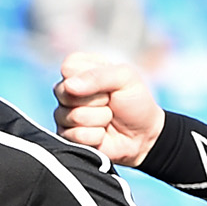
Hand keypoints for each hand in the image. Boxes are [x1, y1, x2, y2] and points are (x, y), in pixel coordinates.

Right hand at [53, 51, 165, 165]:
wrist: (142, 135)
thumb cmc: (134, 101)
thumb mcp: (124, 77)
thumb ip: (97, 76)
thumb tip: (69, 86)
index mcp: (79, 69)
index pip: (68, 67)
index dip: (90, 77)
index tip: (108, 83)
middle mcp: (67, 91)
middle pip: (66, 93)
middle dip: (97, 99)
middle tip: (109, 101)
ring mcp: (64, 116)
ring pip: (74, 116)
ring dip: (100, 118)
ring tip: (108, 118)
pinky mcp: (67, 138)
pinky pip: (77, 135)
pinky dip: (97, 136)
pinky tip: (102, 134)